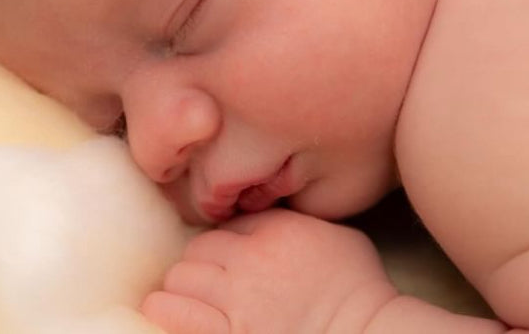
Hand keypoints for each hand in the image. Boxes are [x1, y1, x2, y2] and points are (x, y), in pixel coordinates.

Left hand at [141, 208, 397, 333]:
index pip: (226, 225)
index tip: (229, 259)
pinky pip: (174, 313)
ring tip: (189, 299)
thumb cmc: (361, 292)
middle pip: (197, 249)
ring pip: (181, 277)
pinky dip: (168, 310)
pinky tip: (169, 312)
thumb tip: (262, 216)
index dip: (225, 244)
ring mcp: (237, 300)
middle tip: (209, 283)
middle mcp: (252, 260)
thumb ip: (292, 221)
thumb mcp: (334, 236)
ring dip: (182, 288)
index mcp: (276, 231)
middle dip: (200, 265)